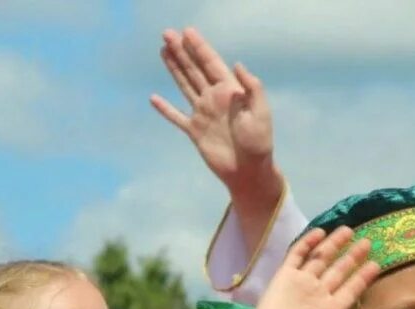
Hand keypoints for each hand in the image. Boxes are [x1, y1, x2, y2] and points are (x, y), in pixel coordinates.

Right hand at [152, 28, 277, 203]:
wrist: (248, 171)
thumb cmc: (259, 143)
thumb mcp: (261, 112)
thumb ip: (252, 88)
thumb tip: (237, 65)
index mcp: (230, 91)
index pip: (211, 63)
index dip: (199, 47)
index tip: (187, 32)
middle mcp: (214, 98)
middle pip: (194, 70)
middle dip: (182, 51)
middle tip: (167, 34)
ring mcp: (203, 114)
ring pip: (185, 86)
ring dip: (174, 69)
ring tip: (163, 51)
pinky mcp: (195, 132)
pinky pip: (176, 117)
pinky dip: (165, 109)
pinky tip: (154, 99)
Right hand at [231, 228, 380, 308]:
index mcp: (331, 307)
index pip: (351, 288)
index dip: (363, 276)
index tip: (376, 264)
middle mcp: (318, 292)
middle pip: (339, 270)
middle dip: (353, 256)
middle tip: (368, 242)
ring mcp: (302, 281)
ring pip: (321, 258)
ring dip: (334, 244)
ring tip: (348, 230)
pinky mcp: (286, 274)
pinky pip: (297, 254)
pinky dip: (307, 243)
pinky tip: (319, 232)